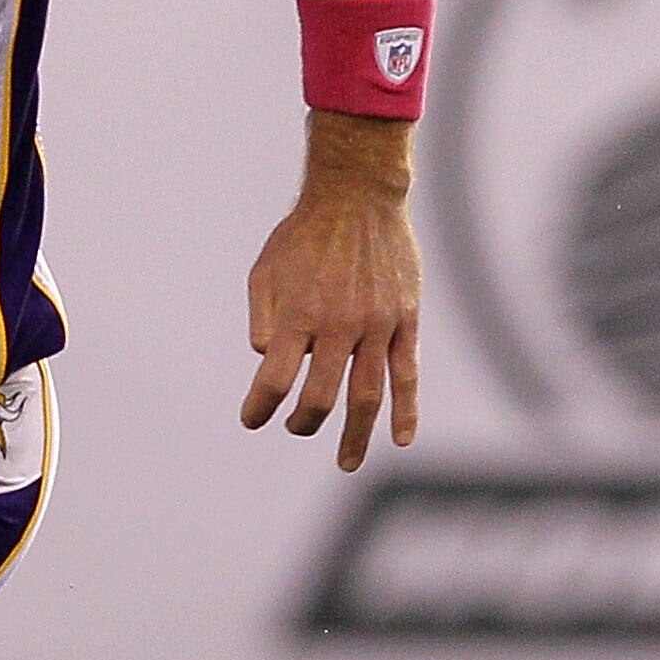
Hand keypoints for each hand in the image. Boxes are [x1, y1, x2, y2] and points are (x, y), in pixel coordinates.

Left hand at [241, 170, 420, 471]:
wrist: (359, 196)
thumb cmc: (304, 235)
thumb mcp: (265, 270)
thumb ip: (263, 317)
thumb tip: (266, 358)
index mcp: (299, 314)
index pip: (274, 378)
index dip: (259, 406)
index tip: (252, 419)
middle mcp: (338, 325)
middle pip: (320, 396)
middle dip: (304, 422)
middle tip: (295, 428)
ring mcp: (376, 325)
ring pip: (367, 395)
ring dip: (355, 435)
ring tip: (346, 462)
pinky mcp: (405, 321)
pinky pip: (407, 374)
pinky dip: (405, 410)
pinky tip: (400, 439)